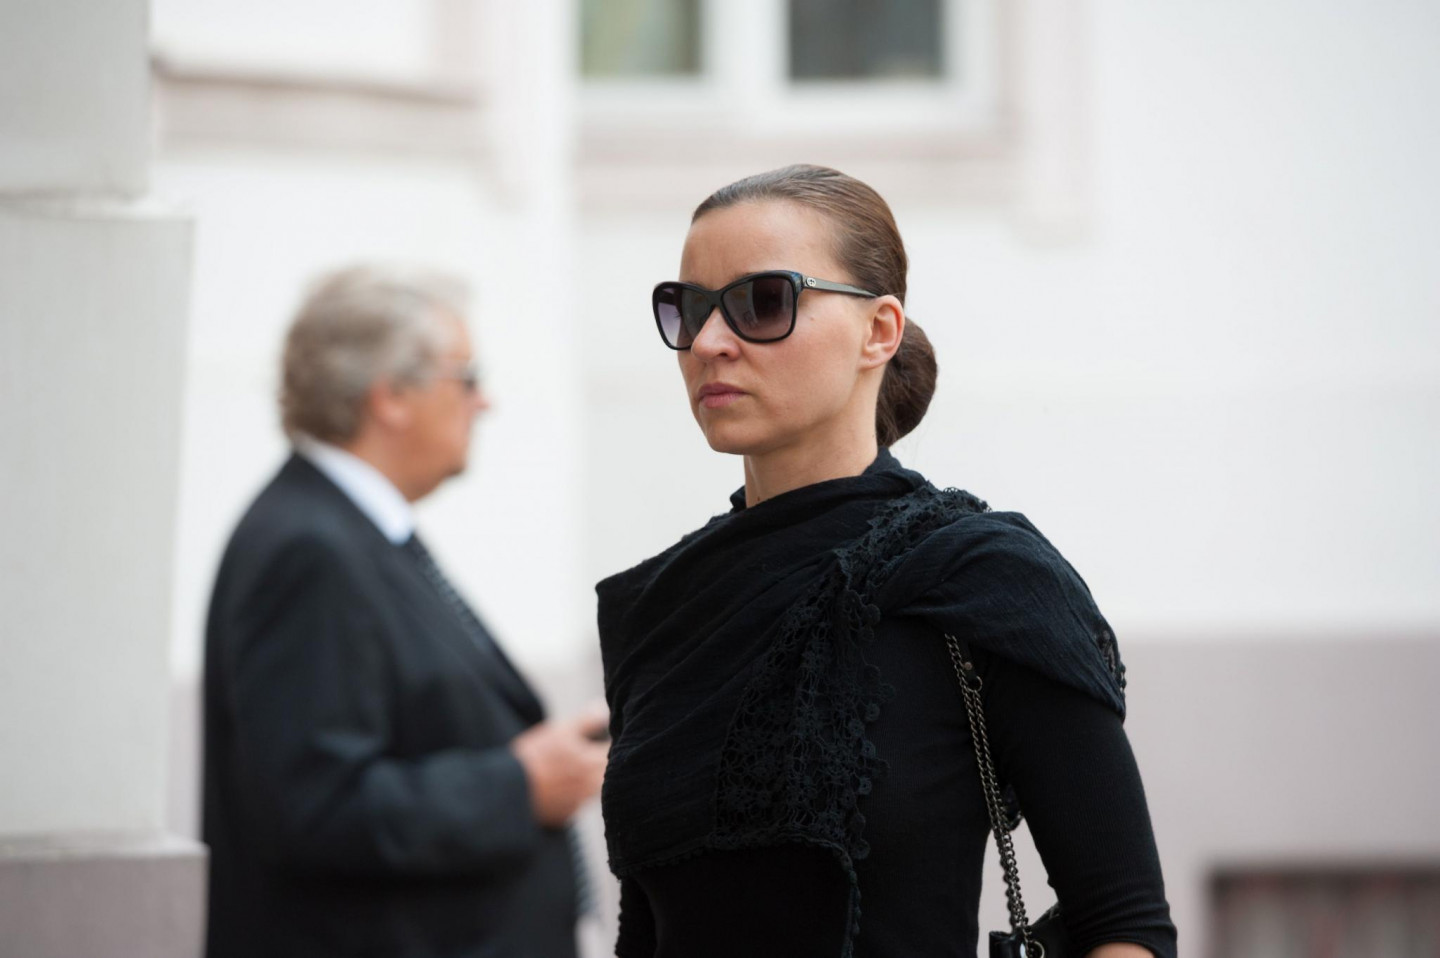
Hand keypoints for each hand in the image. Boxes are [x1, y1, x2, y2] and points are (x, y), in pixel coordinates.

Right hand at [509, 704, 609, 827]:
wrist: (510, 793)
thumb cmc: (535, 758)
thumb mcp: (559, 731)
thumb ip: (586, 721)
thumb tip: (604, 711)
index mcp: (593, 764)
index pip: (613, 751)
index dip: (610, 742)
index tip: (603, 737)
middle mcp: (591, 787)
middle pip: (606, 773)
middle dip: (600, 762)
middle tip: (587, 752)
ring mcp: (578, 804)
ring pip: (593, 790)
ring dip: (587, 779)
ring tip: (569, 769)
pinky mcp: (565, 817)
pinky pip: (575, 804)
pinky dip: (571, 795)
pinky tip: (556, 787)